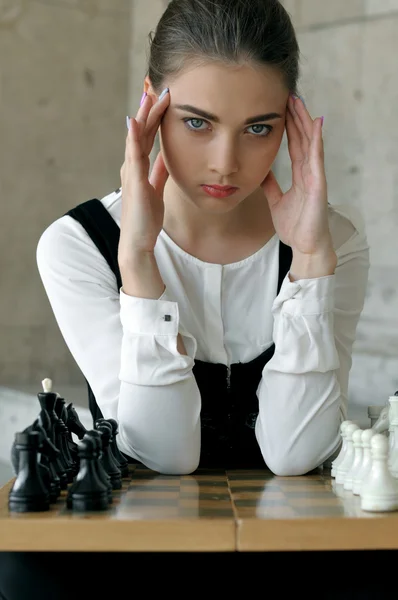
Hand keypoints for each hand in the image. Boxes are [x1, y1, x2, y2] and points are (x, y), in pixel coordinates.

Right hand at [118, 89, 169, 262]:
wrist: (138, 240)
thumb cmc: (146, 218)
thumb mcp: (157, 188)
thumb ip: (159, 171)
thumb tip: (167, 156)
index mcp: (138, 167)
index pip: (146, 136)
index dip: (154, 117)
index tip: (163, 98)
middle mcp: (131, 166)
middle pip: (140, 131)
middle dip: (148, 109)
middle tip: (156, 86)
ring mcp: (130, 172)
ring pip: (136, 137)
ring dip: (143, 115)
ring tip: (149, 95)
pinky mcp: (134, 181)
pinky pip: (133, 155)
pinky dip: (133, 137)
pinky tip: (135, 121)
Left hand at [261, 96, 331, 256]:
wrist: (305, 246)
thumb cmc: (295, 227)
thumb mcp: (276, 202)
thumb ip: (270, 186)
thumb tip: (261, 172)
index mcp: (299, 176)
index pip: (294, 145)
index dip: (289, 126)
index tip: (281, 108)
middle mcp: (308, 172)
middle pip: (302, 138)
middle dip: (296, 117)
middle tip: (288, 95)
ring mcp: (315, 176)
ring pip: (310, 142)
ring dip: (304, 121)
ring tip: (298, 101)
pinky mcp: (318, 184)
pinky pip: (317, 158)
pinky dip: (316, 140)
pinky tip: (315, 123)